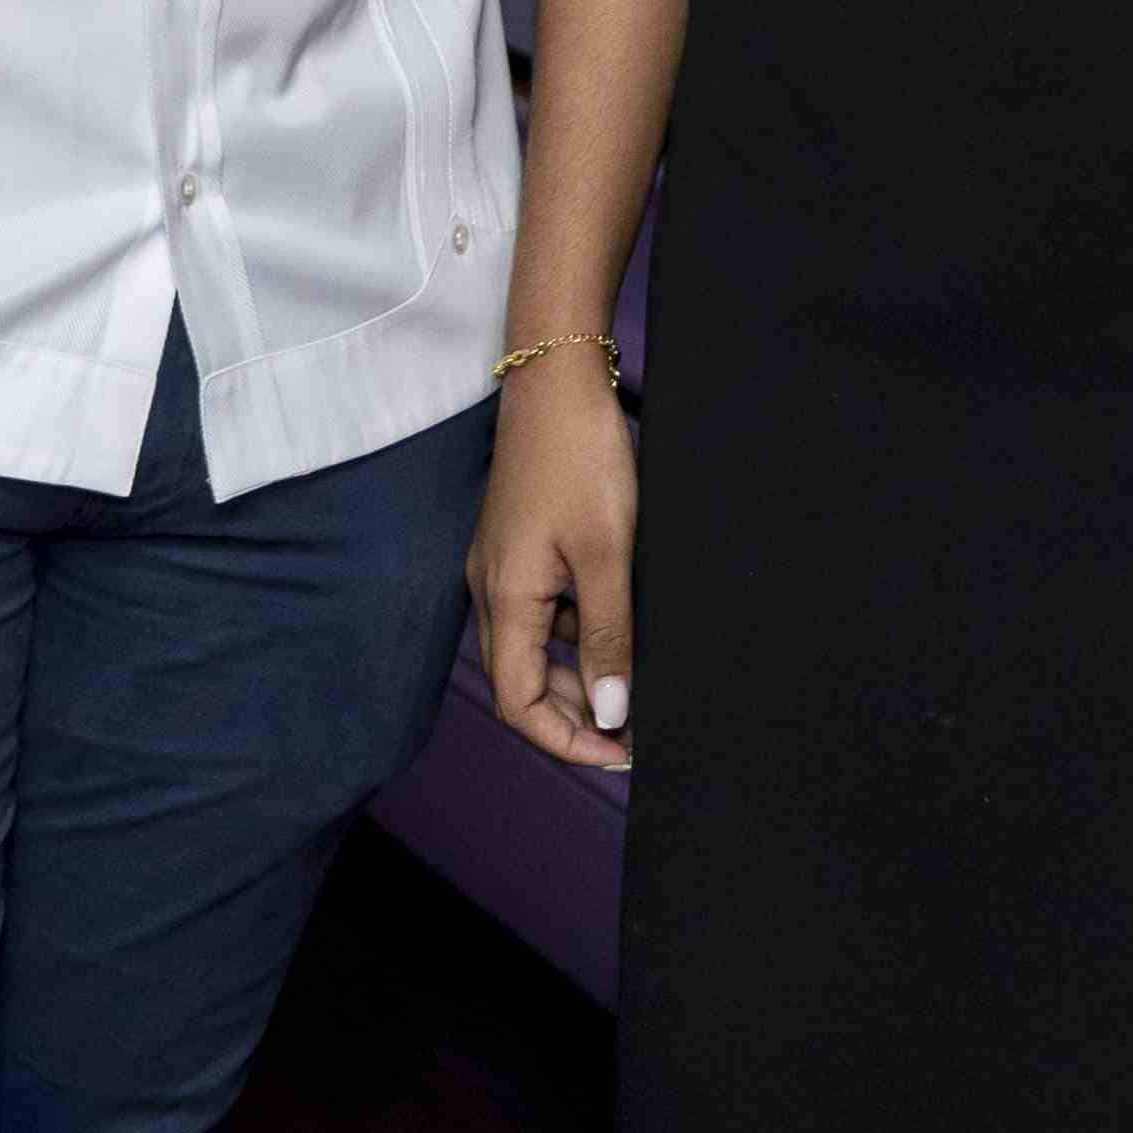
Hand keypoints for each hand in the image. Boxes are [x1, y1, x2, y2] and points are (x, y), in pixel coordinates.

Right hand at [467, 367, 637, 773]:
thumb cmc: (580, 459)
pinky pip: (544, 611)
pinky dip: (578, 631)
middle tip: (639, 726)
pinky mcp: (520, 546)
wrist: (557, 379)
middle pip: (523, 682)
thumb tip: (612, 713)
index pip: (519, 704)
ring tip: (638, 679)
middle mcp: (492, 589)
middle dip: (578, 715)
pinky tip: (621, 621)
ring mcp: (503, 567)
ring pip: (535, 647)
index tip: (621, 753)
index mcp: (505, 599)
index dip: (567, 741)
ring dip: (580, 673)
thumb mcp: (608, 555)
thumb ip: (608, 638)